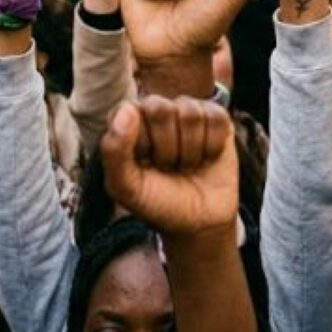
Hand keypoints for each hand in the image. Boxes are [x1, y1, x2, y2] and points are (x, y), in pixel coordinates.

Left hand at [101, 97, 237, 236]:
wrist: (198, 222)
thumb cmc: (157, 201)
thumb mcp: (126, 187)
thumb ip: (114, 150)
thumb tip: (128, 109)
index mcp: (126, 121)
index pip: (129, 112)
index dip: (140, 144)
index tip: (144, 165)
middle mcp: (156, 110)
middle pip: (160, 108)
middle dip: (166, 147)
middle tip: (167, 166)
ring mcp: (187, 111)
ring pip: (190, 113)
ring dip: (190, 150)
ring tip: (186, 164)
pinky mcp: (216, 117)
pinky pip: (216, 118)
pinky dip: (212, 146)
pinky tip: (206, 158)